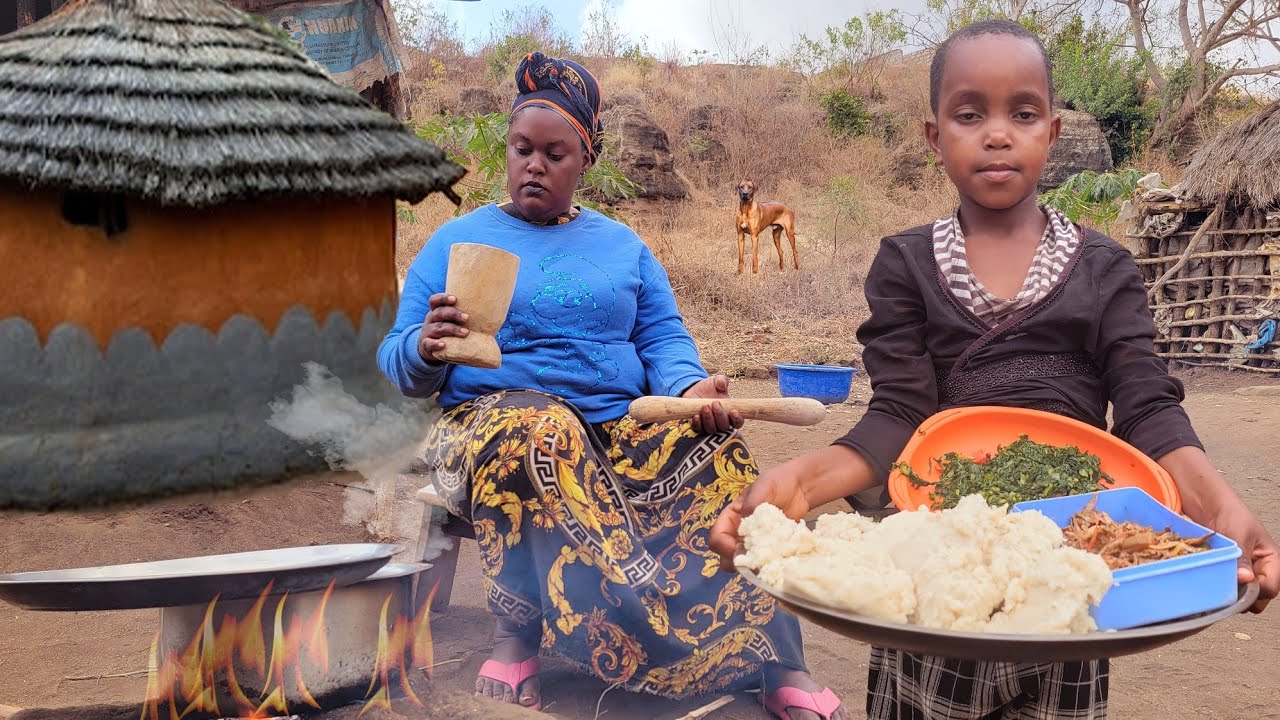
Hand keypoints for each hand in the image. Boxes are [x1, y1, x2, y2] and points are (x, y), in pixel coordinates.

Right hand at [417, 293, 468, 364]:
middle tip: (467, 318)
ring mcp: (428, 332)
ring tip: (466, 332)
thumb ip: (463, 315)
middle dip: (453, 314)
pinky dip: (435, 344)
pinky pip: (428, 343)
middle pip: (439, 313)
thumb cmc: (447, 330)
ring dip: (452, 329)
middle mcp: (431, 319)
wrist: (429, 347)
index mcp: (436, 311)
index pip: (435, 300)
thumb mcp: (450, 320)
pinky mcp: (426, 345)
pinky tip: (443, 345)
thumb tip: (492, 311)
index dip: (443, 298)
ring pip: (438, 328)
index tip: (454, 298)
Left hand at [681, 374, 742, 433]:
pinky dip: (697, 424)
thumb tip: (722, 384)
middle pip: (724, 426)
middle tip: (714, 403)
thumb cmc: (710, 387)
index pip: (738, 422)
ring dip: (708, 419)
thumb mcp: (716, 381)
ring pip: (711, 429)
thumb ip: (721, 380)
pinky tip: (696, 416)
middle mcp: (720, 422)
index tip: (734, 411)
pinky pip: (698, 429)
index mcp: (730, 413)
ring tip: (705, 407)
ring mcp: (709, 425)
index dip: (737, 420)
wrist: (694, 389)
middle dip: (720, 416)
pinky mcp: (697, 426)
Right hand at [709, 460, 811, 572]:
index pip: (717, 537)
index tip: (737, 549)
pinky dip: (769, 566)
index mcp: (731, 517)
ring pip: (745, 563)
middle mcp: (739, 532)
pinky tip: (779, 562)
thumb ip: (754, 502)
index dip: (723, 546)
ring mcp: (755, 543)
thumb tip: (747, 519)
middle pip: (726, 556)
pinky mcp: (771, 549)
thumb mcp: (764, 486)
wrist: (800, 488)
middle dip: (735, 562)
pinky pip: (764, 563)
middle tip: (750, 562)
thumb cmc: (778, 482)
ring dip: (752, 567)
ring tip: (765, 563)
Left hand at [1159, 446, 1277, 612]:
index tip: (1240, 592)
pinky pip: (1226, 583)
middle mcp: (1259, 566)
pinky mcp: (1226, 568)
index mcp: (1271, 559)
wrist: (1207, 502)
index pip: (1270, 587)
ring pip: (1242, 592)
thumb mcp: (1239, 535)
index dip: (1257, 593)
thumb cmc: (1229, 512)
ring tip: (1218, 592)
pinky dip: (1220, 587)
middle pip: (1258, 595)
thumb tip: (1245, 579)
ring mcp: (1242, 569)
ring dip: (1231, 594)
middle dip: (1245, 599)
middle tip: (1228, 598)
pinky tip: (1210, 586)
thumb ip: (1242, 559)